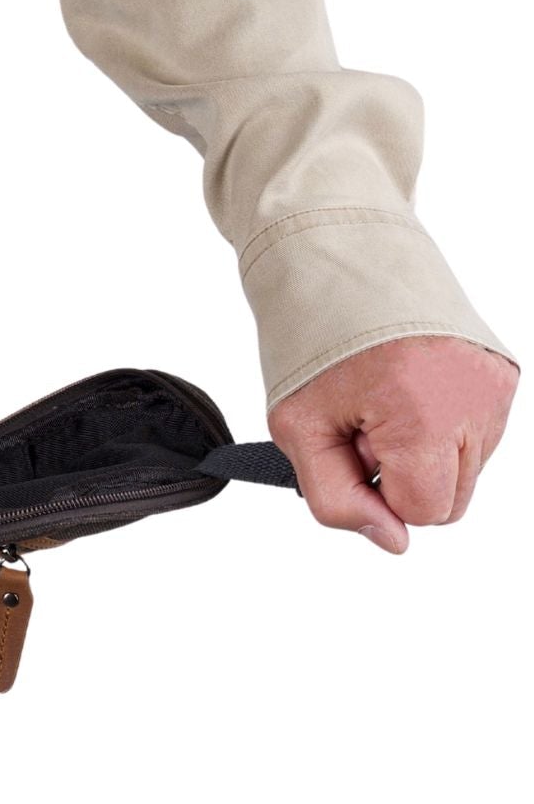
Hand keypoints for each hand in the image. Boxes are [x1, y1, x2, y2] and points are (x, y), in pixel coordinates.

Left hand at [269, 335, 516, 551]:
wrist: (336, 263)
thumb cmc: (312, 341)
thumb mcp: (298, 426)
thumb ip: (337, 497)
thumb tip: (393, 540)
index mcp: (425, 414)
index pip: (423, 510)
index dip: (377, 490)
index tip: (351, 446)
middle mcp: (475, 400)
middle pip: (452, 499)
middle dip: (404, 474)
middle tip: (364, 423)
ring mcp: (495, 386)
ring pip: (466, 470)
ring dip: (424, 451)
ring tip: (385, 400)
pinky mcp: (504, 373)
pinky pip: (478, 434)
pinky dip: (443, 425)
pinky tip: (409, 390)